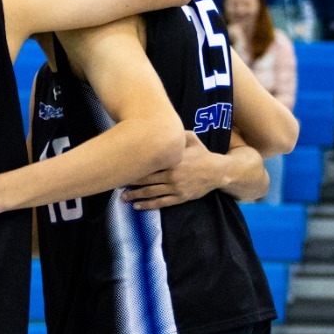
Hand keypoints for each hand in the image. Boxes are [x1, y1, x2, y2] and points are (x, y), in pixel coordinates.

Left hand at [122, 134, 239, 209]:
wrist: (218, 171)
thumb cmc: (202, 154)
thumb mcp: (191, 139)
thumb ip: (176, 134)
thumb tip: (162, 126)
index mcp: (172, 160)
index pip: (148, 163)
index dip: (134, 167)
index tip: (121, 167)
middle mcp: (172, 175)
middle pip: (146, 179)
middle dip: (129, 182)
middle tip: (115, 184)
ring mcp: (175, 188)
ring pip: (151, 192)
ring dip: (135, 196)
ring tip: (123, 198)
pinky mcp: (179, 198)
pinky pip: (161, 203)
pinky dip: (148, 205)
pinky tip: (137, 206)